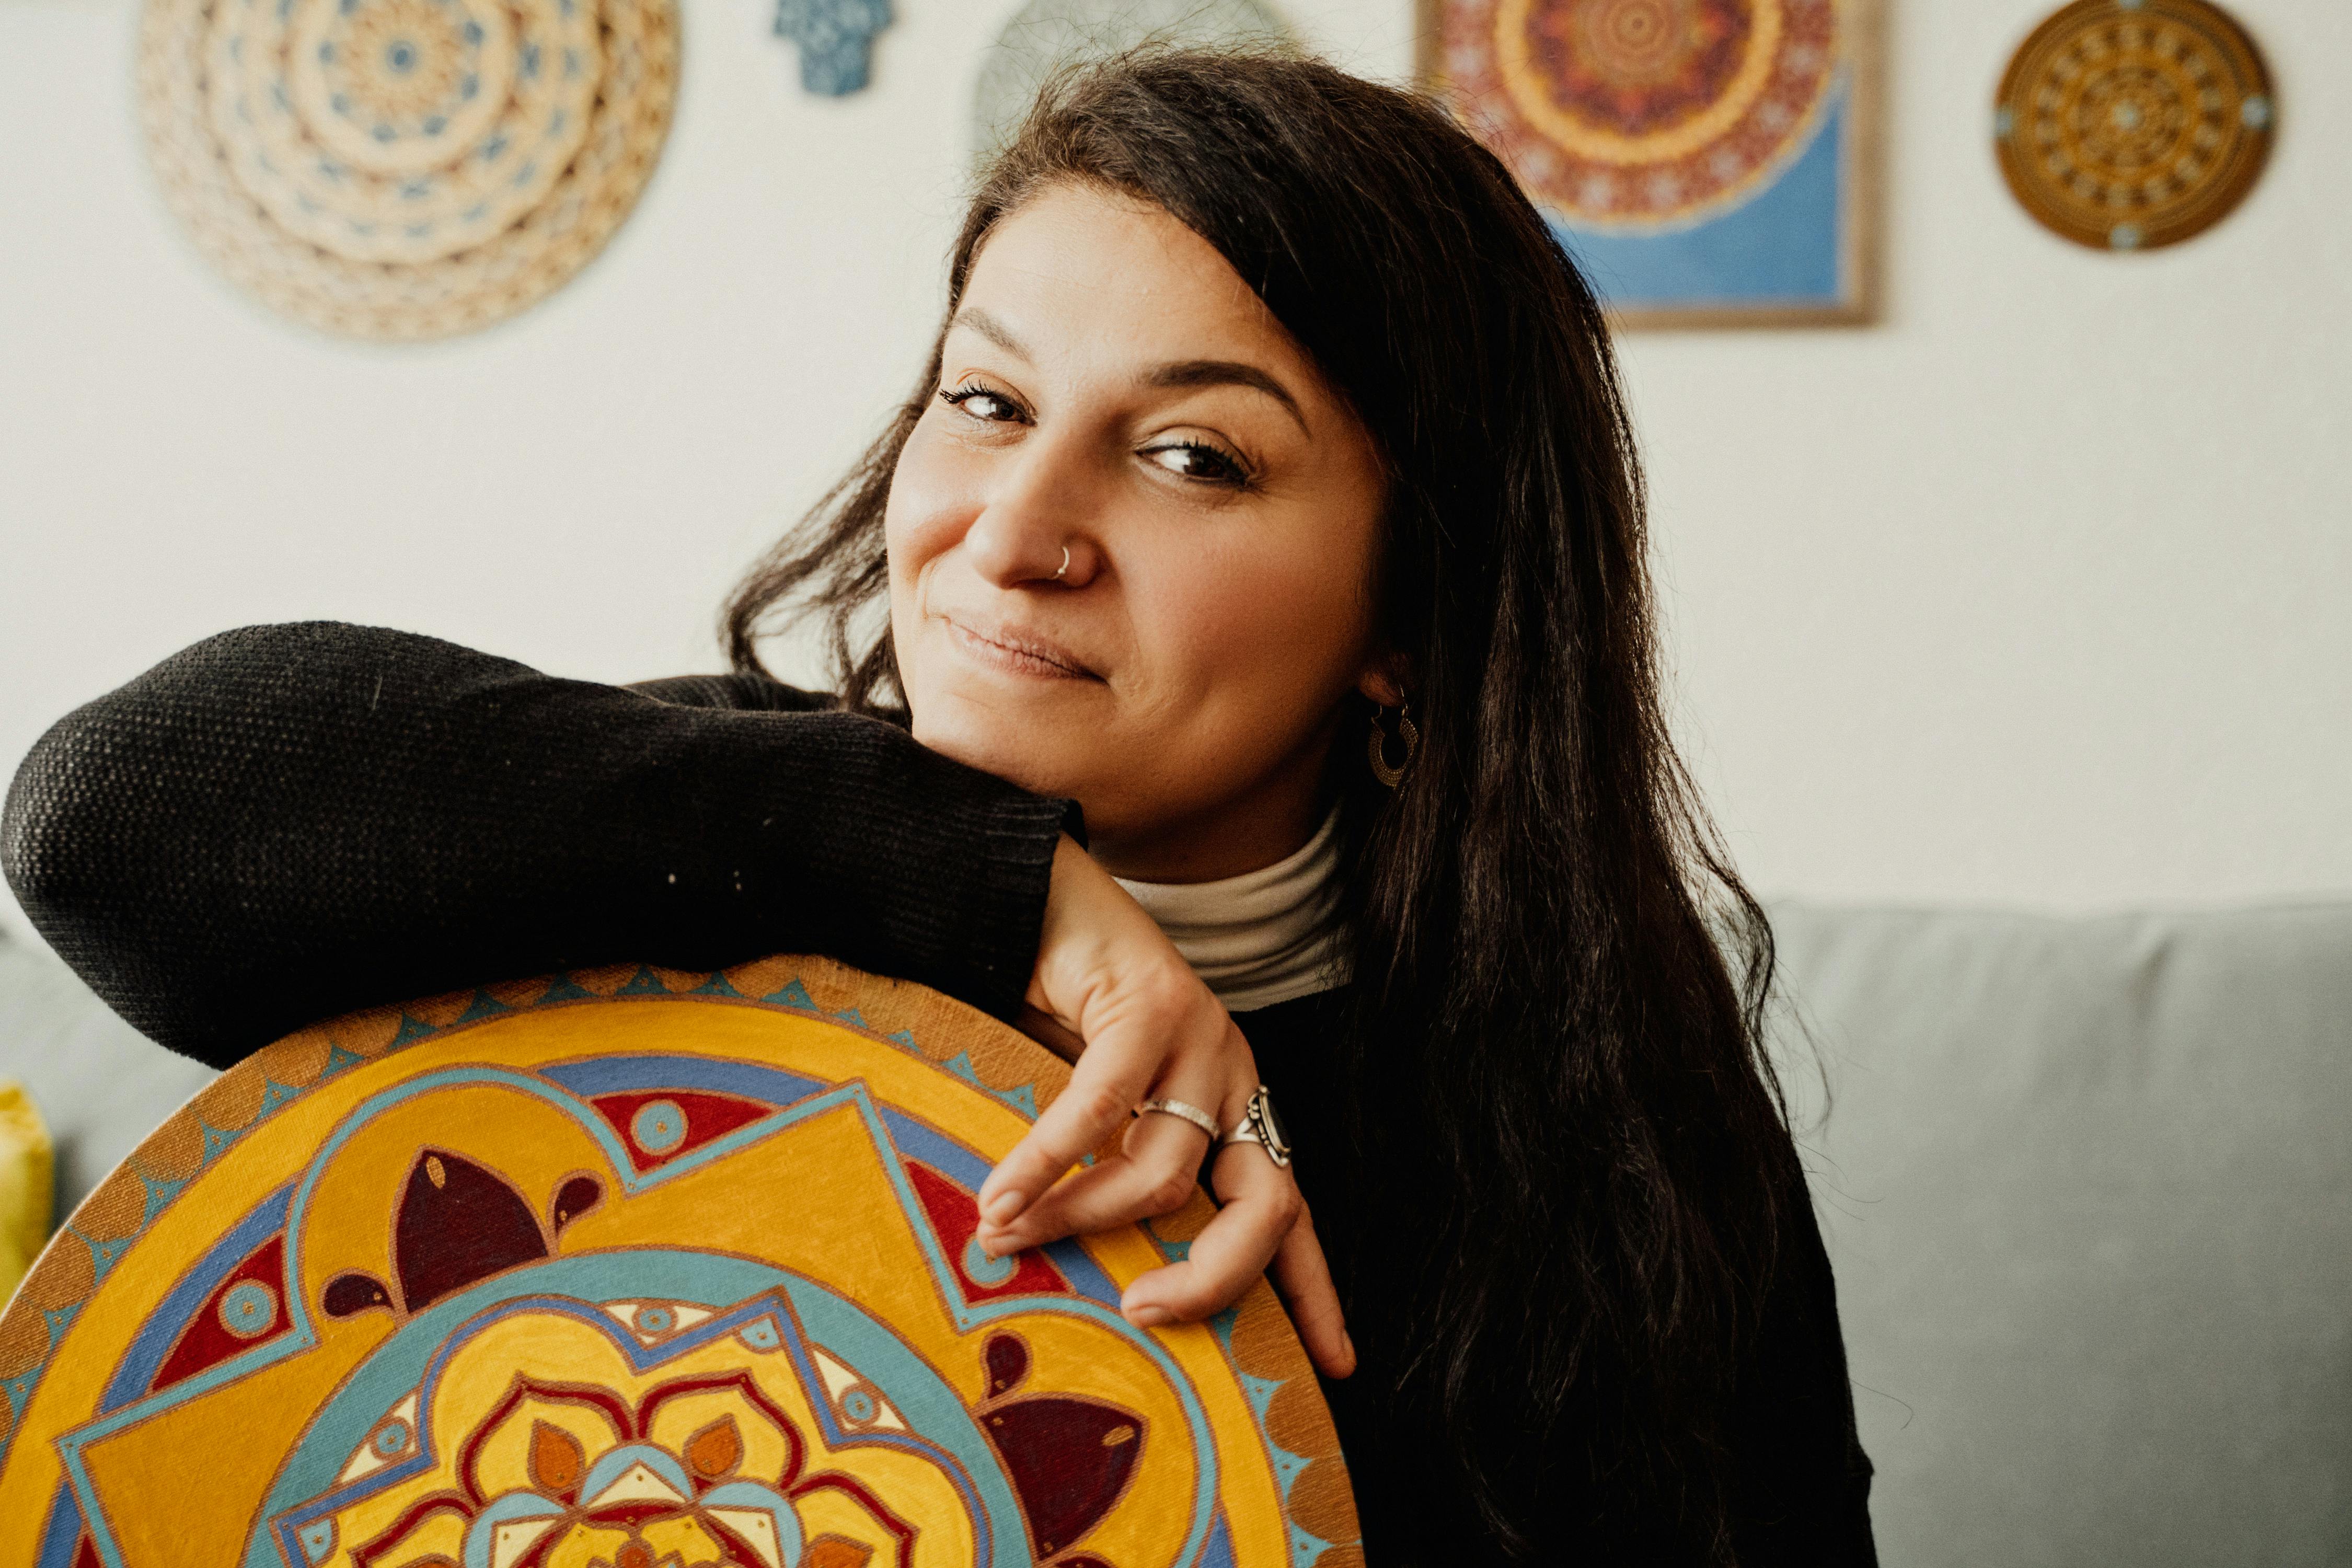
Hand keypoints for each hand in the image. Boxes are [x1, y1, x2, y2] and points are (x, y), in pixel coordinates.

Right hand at [974, 835, 1354, 1378]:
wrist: (1036, 898)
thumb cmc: (1057, 1016)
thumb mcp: (1097, 1115)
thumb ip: (1106, 1177)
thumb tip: (1081, 1279)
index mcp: (1237, 1109)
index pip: (1290, 1213)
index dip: (1313, 1292)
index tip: (1335, 1366)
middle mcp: (1237, 1077)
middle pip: (1266, 1206)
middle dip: (1210, 1278)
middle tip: (1140, 1312)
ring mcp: (1204, 1038)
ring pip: (1165, 1169)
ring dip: (1078, 1216)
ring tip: (1006, 1235)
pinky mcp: (1153, 1004)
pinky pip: (1099, 1109)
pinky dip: (1044, 1162)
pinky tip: (1002, 1195)